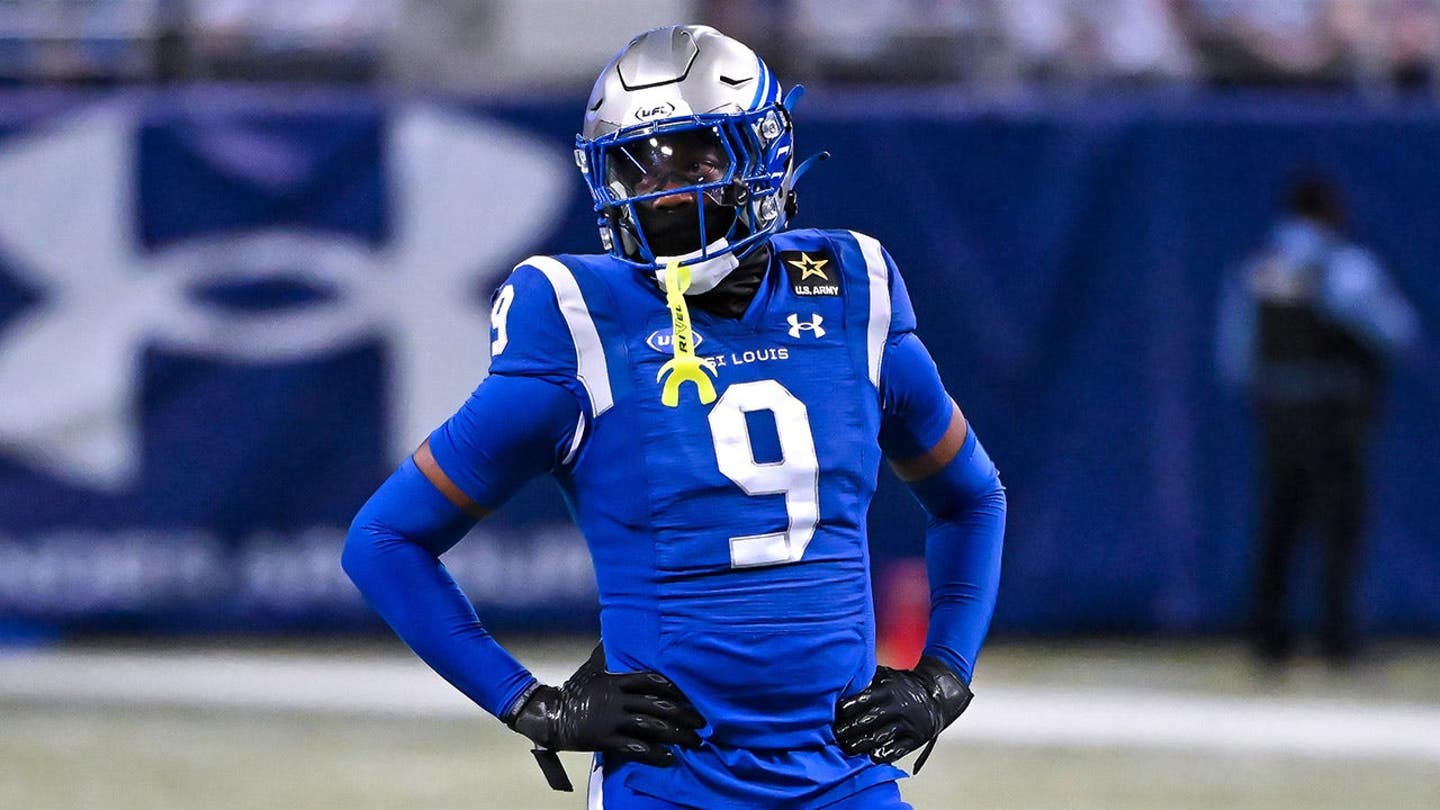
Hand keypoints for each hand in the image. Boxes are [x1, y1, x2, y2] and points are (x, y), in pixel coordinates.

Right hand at [507, 644, 705, 767]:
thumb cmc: (574, 690)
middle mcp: (617, 698)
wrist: (551, 715)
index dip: (672, 687)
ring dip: (675, 735)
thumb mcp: (592, 668)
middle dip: (683, 714)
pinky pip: (634, 747)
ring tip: (693, 741)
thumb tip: (611, 635)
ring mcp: (611, 719)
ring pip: (650, 725)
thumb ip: (606, 654)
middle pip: (657, 704)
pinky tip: (669, 758)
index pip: (651, 679)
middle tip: (701, 723)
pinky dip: (653, 753)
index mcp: (616, 680)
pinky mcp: (605, 739)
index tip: (690, 694)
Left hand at [833, 656, 972, 770]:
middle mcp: (897, 706)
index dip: (849, 706)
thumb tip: (841, 681)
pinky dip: (885, 754)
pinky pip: (898, 749)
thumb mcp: (887, 677)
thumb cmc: (903, 686)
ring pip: (881, 736)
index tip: (837, 713)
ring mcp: (907, 724)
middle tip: (836, 734)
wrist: (936, 696)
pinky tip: (872, 757)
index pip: (865, 698)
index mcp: (888, 690)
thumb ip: (868, 680)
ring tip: (847, 747)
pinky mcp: (915, 738)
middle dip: (850, 728)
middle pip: (870, 719)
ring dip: (862, 743)